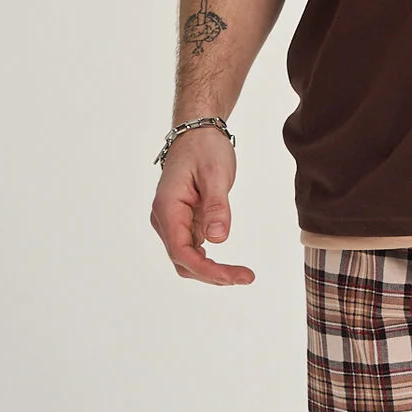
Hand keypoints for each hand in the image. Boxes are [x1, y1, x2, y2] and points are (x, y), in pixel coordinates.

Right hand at [149, 133, 253, 285]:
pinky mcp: (183, 223)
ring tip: (241, 274)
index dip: (207, 270)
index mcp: (168, 209)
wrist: (196, 134)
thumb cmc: (204, 149)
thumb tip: (217, 239)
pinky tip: (230, 265)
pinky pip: (192, 250)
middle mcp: (165, 220)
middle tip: (246, 277)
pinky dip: (209, 261)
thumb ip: (216, 207)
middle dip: (212, 275)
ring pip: (186, 259)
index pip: (181, 252)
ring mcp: (173, 223)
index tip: (234, 277)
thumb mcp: (216, 174)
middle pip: (182, 262)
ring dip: (211, 271)